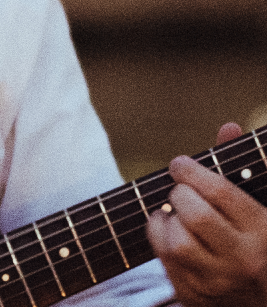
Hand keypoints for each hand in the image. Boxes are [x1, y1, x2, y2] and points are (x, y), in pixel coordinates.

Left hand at [149, 122, 266, 306]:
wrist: (263, 298)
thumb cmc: (257, 240)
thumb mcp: (258, 205)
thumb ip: (238, 170)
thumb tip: (228, 126)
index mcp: (263, 230)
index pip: (221, 193)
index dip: (193, 171)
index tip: (179, 164)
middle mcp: (244, 258)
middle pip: (196, 216)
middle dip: (179, 195)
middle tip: (178, 190)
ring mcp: (220, 280)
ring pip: (177, 243)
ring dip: (167, 221)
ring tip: (172, 213)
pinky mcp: (196, 296)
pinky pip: (166, 264)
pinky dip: (159, 242)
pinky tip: (168, 232)